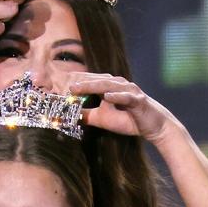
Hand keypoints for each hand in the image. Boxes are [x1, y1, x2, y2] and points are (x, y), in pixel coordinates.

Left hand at [67, 73, 181, 143]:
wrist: (153, 126)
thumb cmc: (128, 119)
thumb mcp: (102, 119)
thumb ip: (86, 115)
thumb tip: (67, 116)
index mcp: (108, 86)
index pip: (87, 82)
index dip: (72, 84)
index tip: (54, 87)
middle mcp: (117, 84)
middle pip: (95, 80)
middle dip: (78, 82)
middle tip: (60, 84)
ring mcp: (129, 90)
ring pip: (108, 85)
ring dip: (92, 86)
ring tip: (77, 87)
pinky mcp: (138, 99)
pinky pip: (127, 97)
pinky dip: (118, 96)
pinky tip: (108, 96)